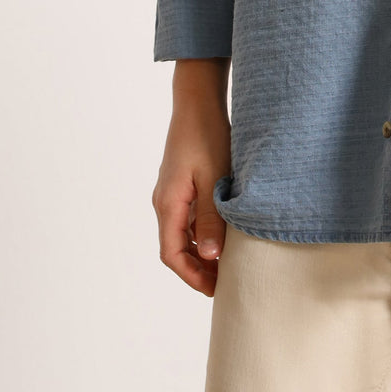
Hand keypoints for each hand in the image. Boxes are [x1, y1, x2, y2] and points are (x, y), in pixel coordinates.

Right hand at [152, 107, 230, 296]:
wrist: (198, 101)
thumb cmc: (207, 136)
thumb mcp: (213, 179)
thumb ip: (210, 218)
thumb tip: (208, 258)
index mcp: (168, 203)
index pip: (172, 254)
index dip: (191, 276)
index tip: (214, 289)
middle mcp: (164, 201)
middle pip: (174, 247)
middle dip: (196, 268)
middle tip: (223, 282)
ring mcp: (170, 192)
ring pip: (181, 233)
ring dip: (199, 251)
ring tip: (226, 262)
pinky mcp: (180, 183)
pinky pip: (186, 217)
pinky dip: (200, 232)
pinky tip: (221, 232)